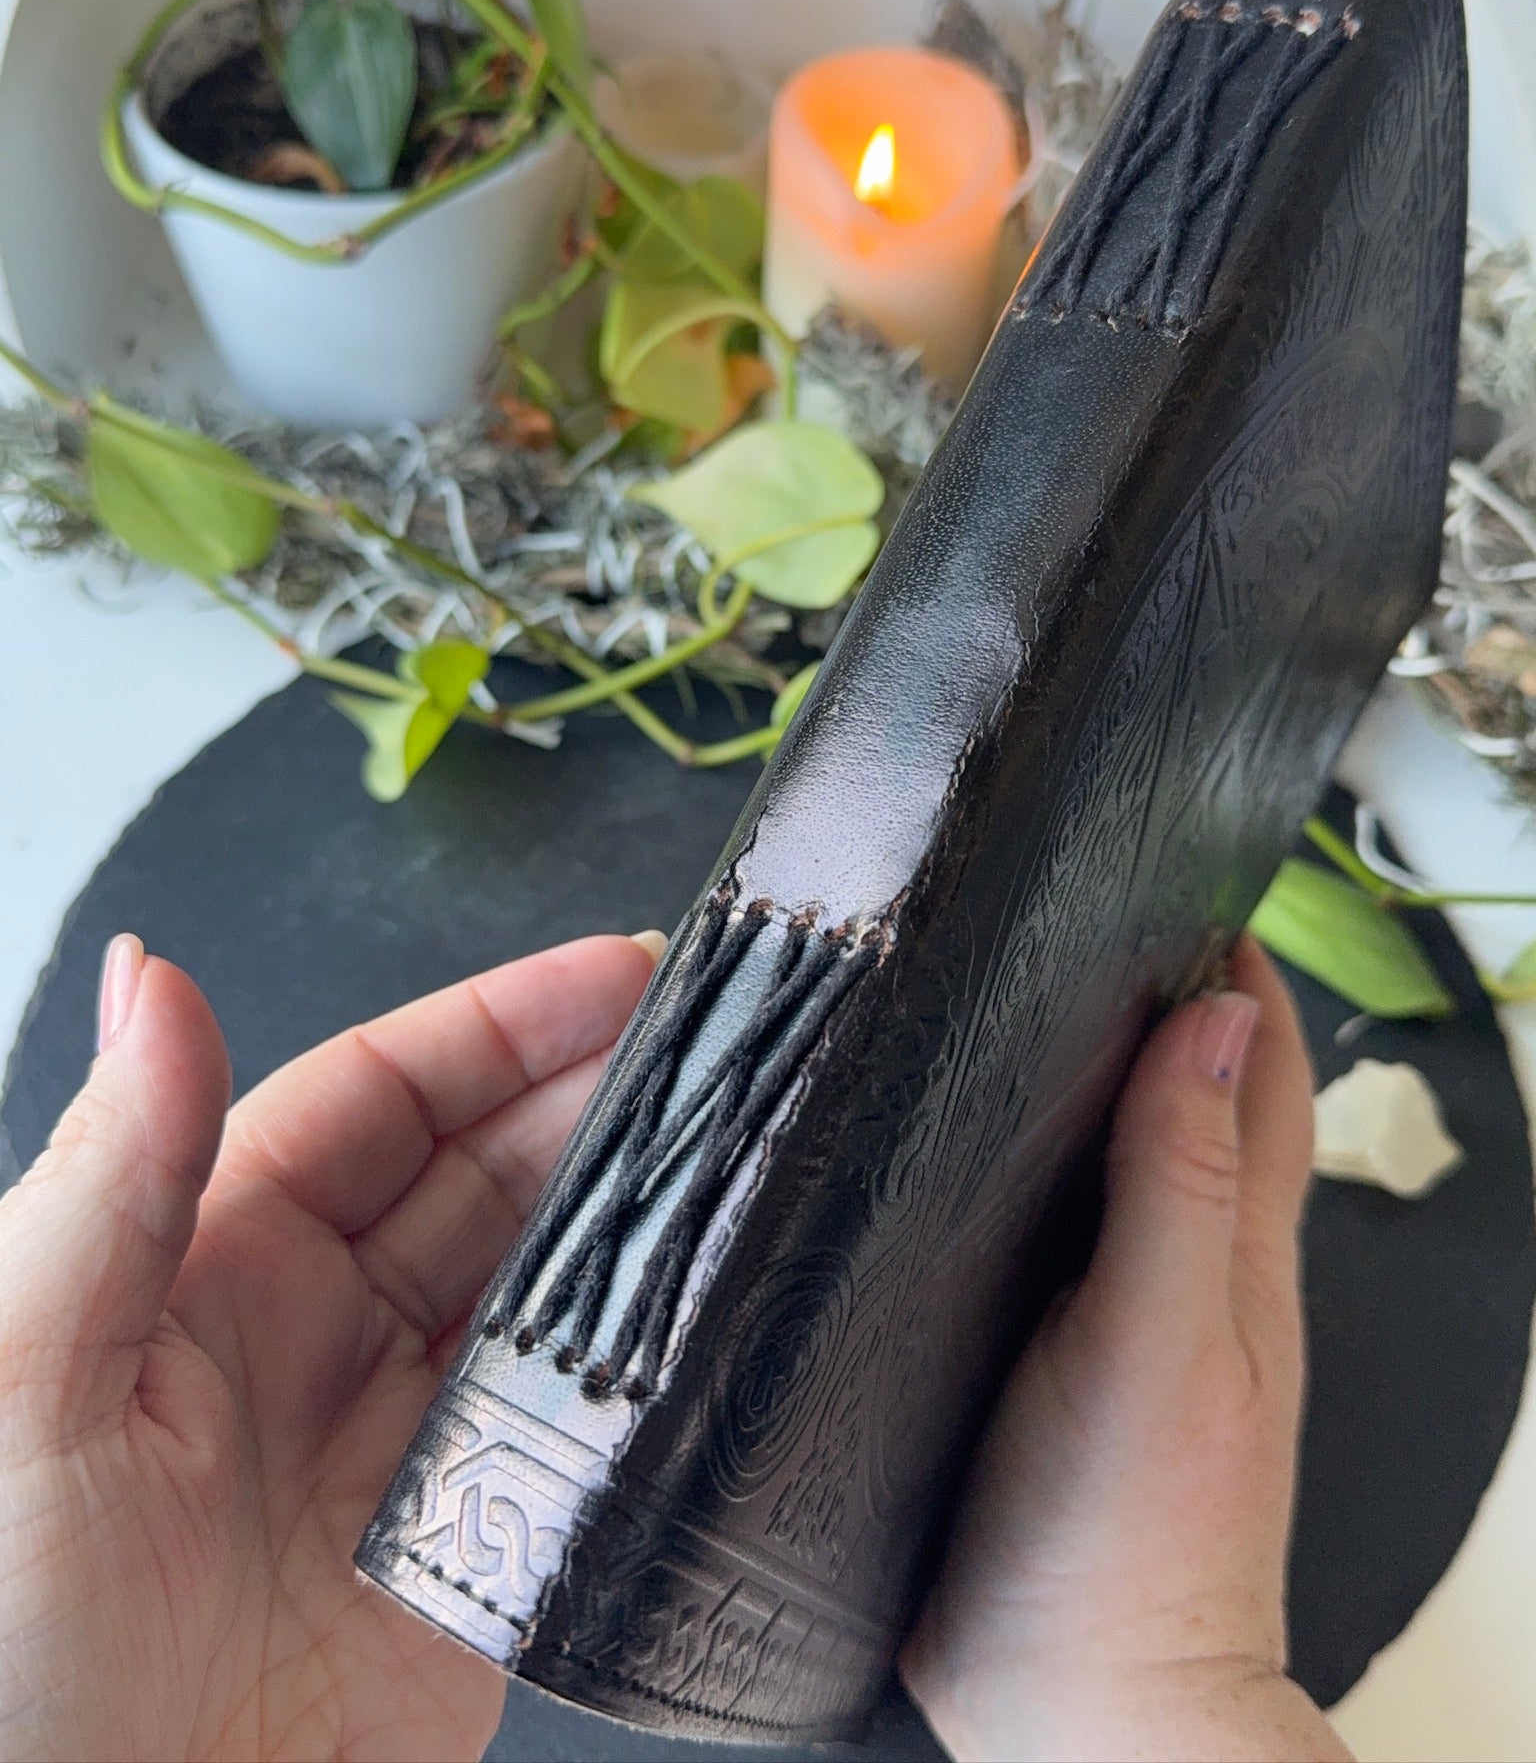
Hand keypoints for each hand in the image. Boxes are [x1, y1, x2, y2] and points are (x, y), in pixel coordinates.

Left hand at [0, 928, 662, 1762]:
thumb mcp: (19, 1382)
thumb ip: (112, 1178)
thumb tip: (152, 976)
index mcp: (209, 1262)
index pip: (383, 1095)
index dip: (504, 1024)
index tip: (619, 969)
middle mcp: (318, 1337)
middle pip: (489, 1172)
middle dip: (603, 1093)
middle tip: (724, 1041)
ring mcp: (404, 1446)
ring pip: (554, 1287)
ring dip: (645, 1214)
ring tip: (749, 1143)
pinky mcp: (473, 1560)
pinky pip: (586, 1437)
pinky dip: (656, 1370)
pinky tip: (716, 1312)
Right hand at [903, 936, 1350, 1762]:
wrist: (1076, 1713)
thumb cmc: (1130, 1550)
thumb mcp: (1159, 1341)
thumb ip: (1182, 1183)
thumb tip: (1214, 1021)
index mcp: (1233, 1248)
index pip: (1253, 1062)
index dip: (1225, 959)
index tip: (1165, 873)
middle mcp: (1183, 1269)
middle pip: (1186, 1094)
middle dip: (1148, 994)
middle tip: (1065, 914)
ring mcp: (1110, 1317)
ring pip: (1109, 1158)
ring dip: (1077, 1076)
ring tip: (997, 1001)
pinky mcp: (1034, 1362)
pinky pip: (1036, 1234)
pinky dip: (1015, 1169)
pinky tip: (942, 1154)